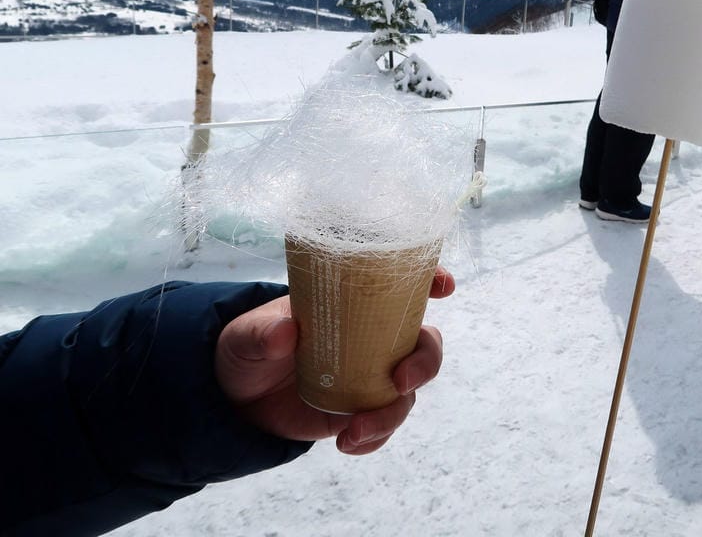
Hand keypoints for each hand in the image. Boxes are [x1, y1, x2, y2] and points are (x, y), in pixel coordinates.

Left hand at [215, 267, 455, 454]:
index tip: (443, 286)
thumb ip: (263, 333)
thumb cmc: (248, 349)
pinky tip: (347, 445)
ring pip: (408, 392)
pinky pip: (384, 427)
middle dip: (425, 361)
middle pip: (423, 343)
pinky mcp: (359, 412)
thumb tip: (285, 333)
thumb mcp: (246, 335)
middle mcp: (372, 340)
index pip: (402, 287)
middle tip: (401, 380)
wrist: (234, 399)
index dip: (431, 280)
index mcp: (353, 306)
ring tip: (355, 431)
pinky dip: (375, 438)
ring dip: (392, 413)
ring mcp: (370, 378)